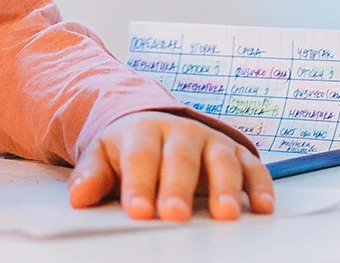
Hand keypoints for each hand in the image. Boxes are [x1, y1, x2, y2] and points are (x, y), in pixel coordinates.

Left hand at [68, 111, 274, 219]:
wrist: (154, 124)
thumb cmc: (128, 149)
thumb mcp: (104, 155)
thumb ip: (92, 175)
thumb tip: (78, 197)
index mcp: (143, 131)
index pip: (140, 157)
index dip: (139, 184)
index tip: (138, 211)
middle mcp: (181, 132)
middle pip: (180, 159)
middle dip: (178, 187)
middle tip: (175, 215)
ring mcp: (212, 141)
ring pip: (221, 161)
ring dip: (225, 188)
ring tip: (224, 215)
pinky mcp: (238, 154)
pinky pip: (254, 167)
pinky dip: (260, 186)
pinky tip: (261, 208)